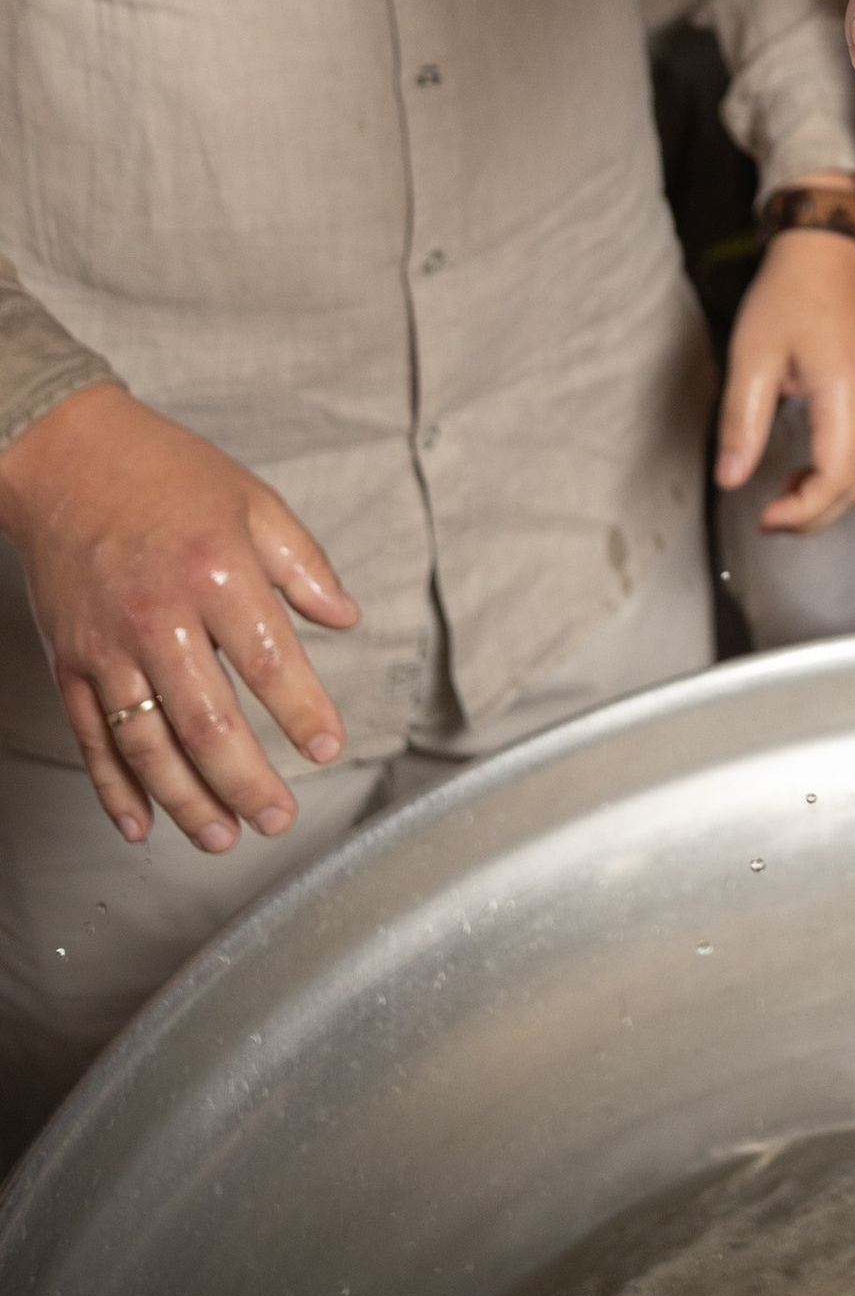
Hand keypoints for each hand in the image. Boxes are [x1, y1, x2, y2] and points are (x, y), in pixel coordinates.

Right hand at [0, 382, 359, 852]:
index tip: (327, 747)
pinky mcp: (70, 664)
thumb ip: (302, 564)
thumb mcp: (252, 501)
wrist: (67, 459)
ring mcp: (108, 647)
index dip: (301, 712)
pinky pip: (93, 740)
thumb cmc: (166, 475)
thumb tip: (345, 617)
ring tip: (223, 837)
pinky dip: (116, 789)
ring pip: (149, 746)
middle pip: (207, 722)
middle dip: (247, 782)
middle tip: (278, 818)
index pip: (268, 660)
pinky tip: (141, 823)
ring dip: (187, 802)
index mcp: (216, 573)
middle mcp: (159, 617)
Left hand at [715, 205, 854, 533]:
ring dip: (827, 496)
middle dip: (815, 515)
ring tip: (781, 495)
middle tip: (770, 519)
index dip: (802, 512)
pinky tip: (803, 468)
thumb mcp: (751, 356)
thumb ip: (742, 422)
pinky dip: (838, 473)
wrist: (824, 247)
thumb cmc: (786, 295)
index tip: (764, 518)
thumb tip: (731, 481)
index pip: (836, 477)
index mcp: (845, 392)